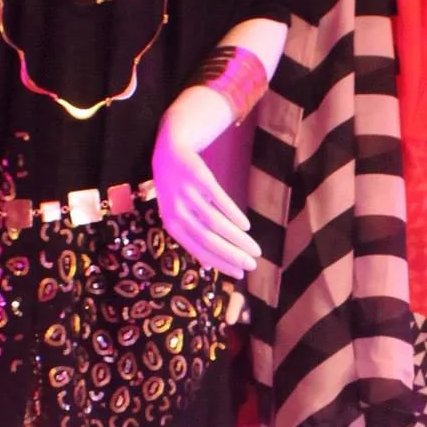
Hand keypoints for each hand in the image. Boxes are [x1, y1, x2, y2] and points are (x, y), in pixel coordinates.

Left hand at [152, 88, 260, 278]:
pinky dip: (233, 213)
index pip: (198, 250)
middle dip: (232, 254)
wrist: (171, 151)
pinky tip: (246, 225)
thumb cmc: (177, 189)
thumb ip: (191, 236)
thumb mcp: (178, 213)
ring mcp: (187, 193)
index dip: (220, 263)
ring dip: (237, 238)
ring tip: (254, 247)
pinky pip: (218, 198)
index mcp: (172, 224)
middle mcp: (177, 210)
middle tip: (252, 264)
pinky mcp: (199, 176)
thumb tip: (207, 265)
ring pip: (215, 222)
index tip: (240, 274)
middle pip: (207, 238)